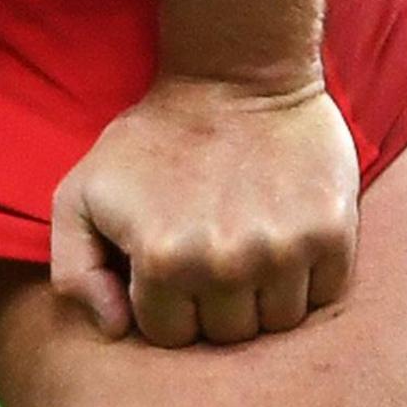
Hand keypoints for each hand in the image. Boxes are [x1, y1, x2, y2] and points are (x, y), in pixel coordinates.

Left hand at [49, 75, 357, 347]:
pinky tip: (286, 234)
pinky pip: (326, 294)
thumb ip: (75, 270)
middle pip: (228, 333)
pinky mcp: (331, 231)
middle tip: (212, 248)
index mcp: (163, 260)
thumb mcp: (82, 193)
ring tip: (249, 241)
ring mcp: (283, 250)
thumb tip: (115, 328)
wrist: (235, 72)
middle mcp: (225, 264)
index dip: (166, 302)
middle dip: (214, 302)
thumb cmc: (154, 137)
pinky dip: (310, 277)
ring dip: (264, 293)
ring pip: (279, 321)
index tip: (170, 261)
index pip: (170, 334)